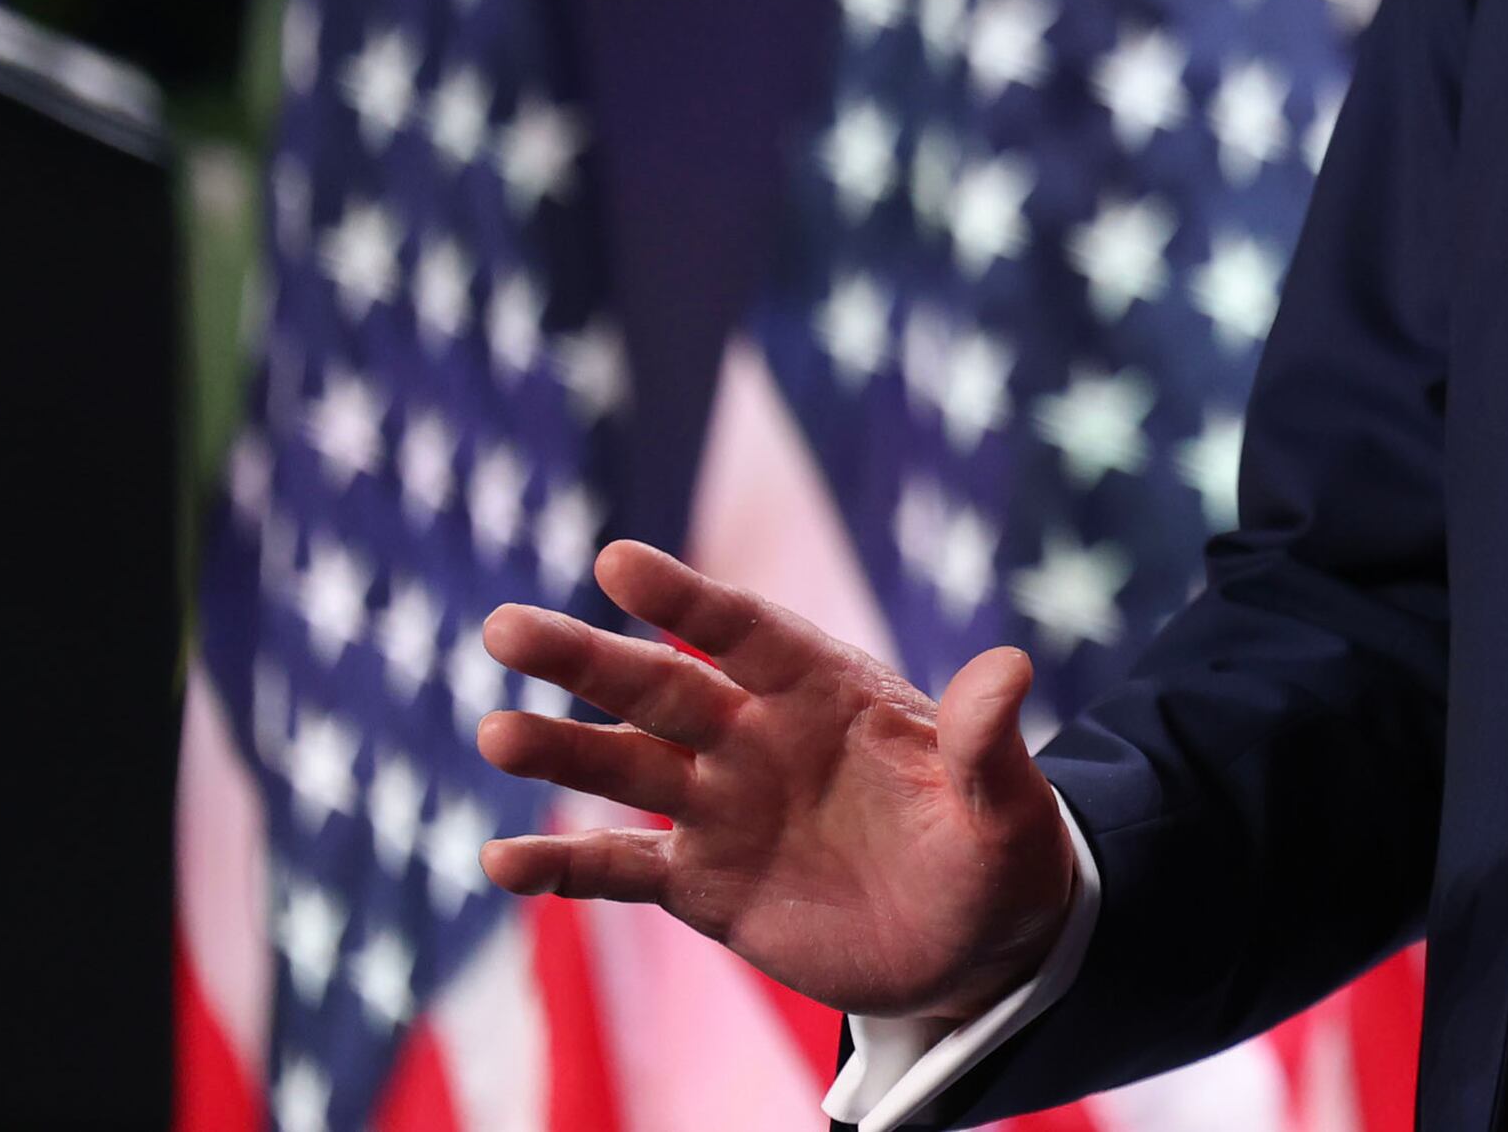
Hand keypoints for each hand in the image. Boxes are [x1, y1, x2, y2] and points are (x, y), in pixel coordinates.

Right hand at [476, 539, 1077, 1022]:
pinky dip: (561, 867)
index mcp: (830, 694)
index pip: (747, 633)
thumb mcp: (1008, 810)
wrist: (973, 946)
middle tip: (504, 629)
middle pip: (660, 688)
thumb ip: (990, 745)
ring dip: (559, 751)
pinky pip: (618, 870)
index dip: (685, 598)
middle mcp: (761, 738)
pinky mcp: (704, 883)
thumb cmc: (999, 858)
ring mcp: (725, 808)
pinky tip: (500, 863)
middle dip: (585, 660)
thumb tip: (1012, 666)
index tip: (615, 562)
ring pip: (624, 768)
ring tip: (496, 732)